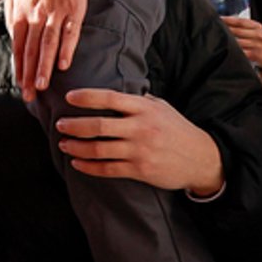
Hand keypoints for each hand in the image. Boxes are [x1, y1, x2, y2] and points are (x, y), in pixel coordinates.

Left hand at [4, 0, 86, 100]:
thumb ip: (12, 15)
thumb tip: (13, 39)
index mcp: (20, 12)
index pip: (18, 47)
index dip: (19, 67)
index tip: (20, 85)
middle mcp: (36, 16)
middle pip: (32, 50)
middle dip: (30, 75)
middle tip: (30, 95)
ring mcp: (56, 13)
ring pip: (48, 45)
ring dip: (45, 67)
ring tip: (42, 86)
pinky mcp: (74, 9)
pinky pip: (70, 33)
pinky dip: (66, 49)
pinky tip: (63, 66)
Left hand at [57, 88, 225, 195]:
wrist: (202, 159)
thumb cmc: (177, 129)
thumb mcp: (161, 107)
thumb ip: (137, 100)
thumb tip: (112, 91)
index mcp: (144, 108)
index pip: (109, 98)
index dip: (86, 97)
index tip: (69, 97)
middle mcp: (140, 128)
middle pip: (98, 125)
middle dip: (74, 125)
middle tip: (59, 124)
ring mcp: (140, 150)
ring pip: (99, 149)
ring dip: (76, 147)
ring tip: (63, 144)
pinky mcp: (140, 170)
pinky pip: (108, 169)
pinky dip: (88, 166)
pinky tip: (77, 163)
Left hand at [220, 15, 261, 70]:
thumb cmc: (260, 42)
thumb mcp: (256, 30)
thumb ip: (243, 26)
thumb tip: (223, 21)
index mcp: (256, 26)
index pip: (239, 21)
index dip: (227, 20)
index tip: (217, 19)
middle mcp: (257, 34)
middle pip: (237, 31)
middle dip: (224, 30)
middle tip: (213, 29)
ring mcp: (256, 45)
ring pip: (237, 42)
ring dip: (227, 41)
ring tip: (216, 40)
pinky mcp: (255, 55)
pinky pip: (241, 52)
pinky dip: (233, 50)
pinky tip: (226, 49)